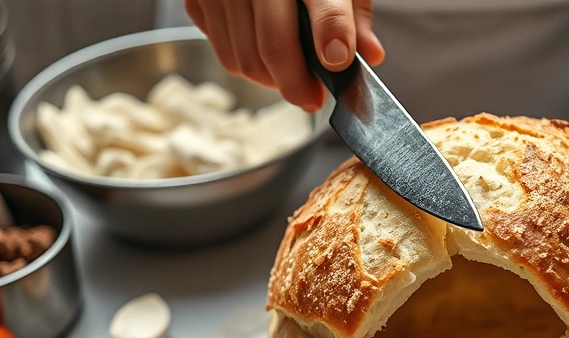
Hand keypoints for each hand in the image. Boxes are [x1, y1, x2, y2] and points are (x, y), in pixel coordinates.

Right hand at [185, 0, 384, 110]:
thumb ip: (353, 15)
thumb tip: (370, 54)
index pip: (324, 7)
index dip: (333, 42)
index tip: (338, 68)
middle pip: (274, 48)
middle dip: (296, 84)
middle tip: (313, 96)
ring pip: (243, 60)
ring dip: (270, 80)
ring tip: (289, 74)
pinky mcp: (199, 0)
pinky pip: (222, 50)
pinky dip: (246, 62)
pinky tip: (263, 52)